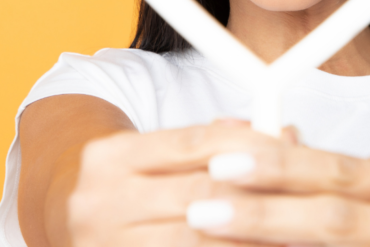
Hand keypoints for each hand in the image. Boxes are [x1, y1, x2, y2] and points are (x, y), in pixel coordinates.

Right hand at [67, 119, 291, 245]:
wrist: (62, 218)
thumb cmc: (127, 181)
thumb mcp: (156, 151)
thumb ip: (215, 141)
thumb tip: (284, 134)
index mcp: (108, 158)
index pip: (193, 144)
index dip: (250, 147)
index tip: (293, 153)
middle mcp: (97, 203)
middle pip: (199, 195)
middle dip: (259, 197)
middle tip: (308, 200)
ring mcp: (103, 246)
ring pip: (198, 242)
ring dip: (252, 238)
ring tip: (296, 235)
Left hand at [188, 143, 369, 246]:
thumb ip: (320, 168)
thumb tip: (239, 137)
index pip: (339, 174)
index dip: (280, 168)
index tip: (220, 163)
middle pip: (336, 222)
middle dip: (265, 216)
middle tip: (203, 207)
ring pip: (340, 246)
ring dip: (270, 245)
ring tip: (212, 232)